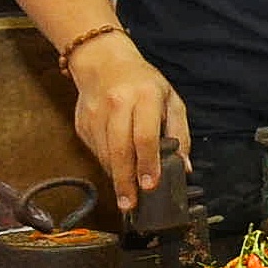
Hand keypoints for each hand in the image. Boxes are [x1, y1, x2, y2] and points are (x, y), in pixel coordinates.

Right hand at [68, 35, 188, 212]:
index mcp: (144, 96)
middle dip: (125, 180)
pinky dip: (106, 165)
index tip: (150, 185)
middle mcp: (118, 104)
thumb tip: (184, 167)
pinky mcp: (82, 122)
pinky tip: (116, 174)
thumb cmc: (144, 83)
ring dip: (115, 177)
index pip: (145, 135)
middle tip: (131, 204)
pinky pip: (95, 150)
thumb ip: (179, 134)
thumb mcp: (171, 101)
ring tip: (126, 197)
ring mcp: (96, 114)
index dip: (148, 163)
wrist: (103, 62)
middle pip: (119, 149)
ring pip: (104, 153)